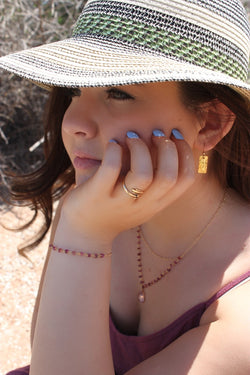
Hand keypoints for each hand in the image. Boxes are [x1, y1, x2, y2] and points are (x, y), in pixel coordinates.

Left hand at [54, 129, 194, 247]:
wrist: (84, 233)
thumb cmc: (114, 207)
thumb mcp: (141, 200)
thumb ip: (155, 181)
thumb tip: (167, 141)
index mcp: (157, 204)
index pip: (186, 180)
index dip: (186, 153)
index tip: (175, 135)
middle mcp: (142, 206)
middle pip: (169, 176)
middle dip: (167, 148)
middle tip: (155, 134)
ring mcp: (119, 202)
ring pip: (142, 175)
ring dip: (140, 148)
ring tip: (131, 136)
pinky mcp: (97, 195)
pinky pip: (111, 169)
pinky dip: (114, 151)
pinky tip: (112, 144)